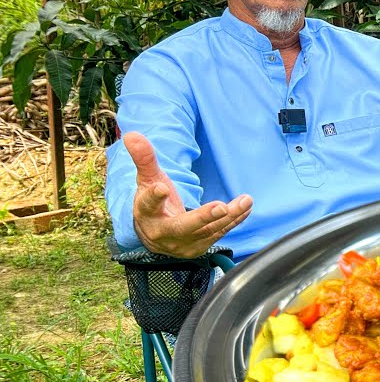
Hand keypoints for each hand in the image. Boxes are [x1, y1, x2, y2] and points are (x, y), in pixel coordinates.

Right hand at [124, 131, 252, 258]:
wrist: (155, 235)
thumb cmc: (153, 203)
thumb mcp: (147, 180)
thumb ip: (144, 159)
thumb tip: (132, 135)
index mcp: (147, 214)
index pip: (148, 205)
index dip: (154, 197)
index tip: (161, 188)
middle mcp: (164, 233)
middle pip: (183, 226)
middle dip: (203, 217)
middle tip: (220, 207)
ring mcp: (184, 243)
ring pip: (208, 230)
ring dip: (229, 216)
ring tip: (245, 200)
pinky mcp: (200, 247)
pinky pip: (220, 232)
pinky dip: (235, 220)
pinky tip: (246, 207)